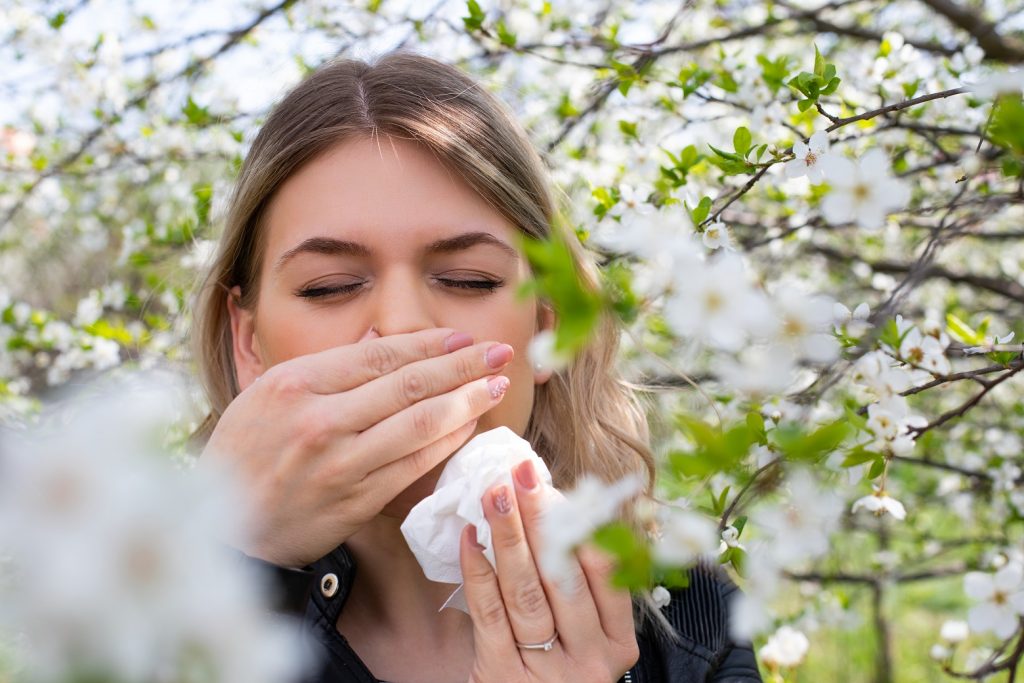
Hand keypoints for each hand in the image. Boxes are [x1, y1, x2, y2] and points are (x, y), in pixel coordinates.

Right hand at [198, 327, 513, 567]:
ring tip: (498, 385)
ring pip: (420, 424)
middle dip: (464, 365)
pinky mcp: (356, 500)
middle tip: (501, 351)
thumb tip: (382, 341)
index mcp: (296, 383)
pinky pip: (415, 465)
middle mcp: (320, 420)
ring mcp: (341, 463)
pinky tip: (470, 427)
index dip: (429, 344)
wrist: (227, 529)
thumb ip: (326, 370)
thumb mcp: (267, 395)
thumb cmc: (246, 454)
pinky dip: (447, 442)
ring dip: (468, 402)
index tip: (462, 337)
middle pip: (409, 384)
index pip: (379, 355)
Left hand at [460, 460, 639, 681]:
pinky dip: (477, 571)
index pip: (607, 574)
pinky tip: (470, 538)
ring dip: (507, 536)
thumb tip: (555, 505)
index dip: (581, 524)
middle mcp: (589, 660)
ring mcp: (547, 672)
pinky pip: (488, 614)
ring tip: (494, 494)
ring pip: (525, 591)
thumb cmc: (557, 670)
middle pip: (563, 576)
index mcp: (617, 643)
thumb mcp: (585, 636)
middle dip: (540, 518)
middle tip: (522, 474)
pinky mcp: (502, 676)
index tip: (557, 485)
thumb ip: (581, 585)